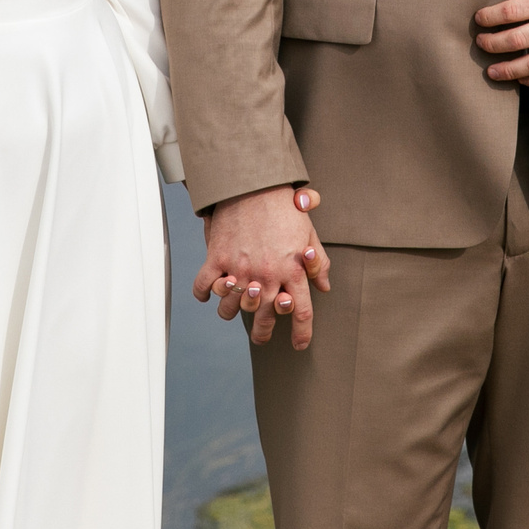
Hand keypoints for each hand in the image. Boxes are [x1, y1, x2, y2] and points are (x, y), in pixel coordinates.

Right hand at [192, 185, 330, 348]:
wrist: (252, 183)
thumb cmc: (283, 207)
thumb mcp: (308, 234)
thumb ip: (319, 263)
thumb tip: (324, 286)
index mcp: (293, 271)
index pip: (301, 313)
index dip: (302, 334)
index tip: (299, 345)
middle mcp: (267, 276)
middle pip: (266, 319)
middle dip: (264, 334)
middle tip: (261, 338)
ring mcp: (240, 269)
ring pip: (231, 308)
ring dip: (230, 313)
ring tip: (232, 311)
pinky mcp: (218, 258)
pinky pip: (204, 286)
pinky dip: (203, 293)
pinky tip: (207, 294)